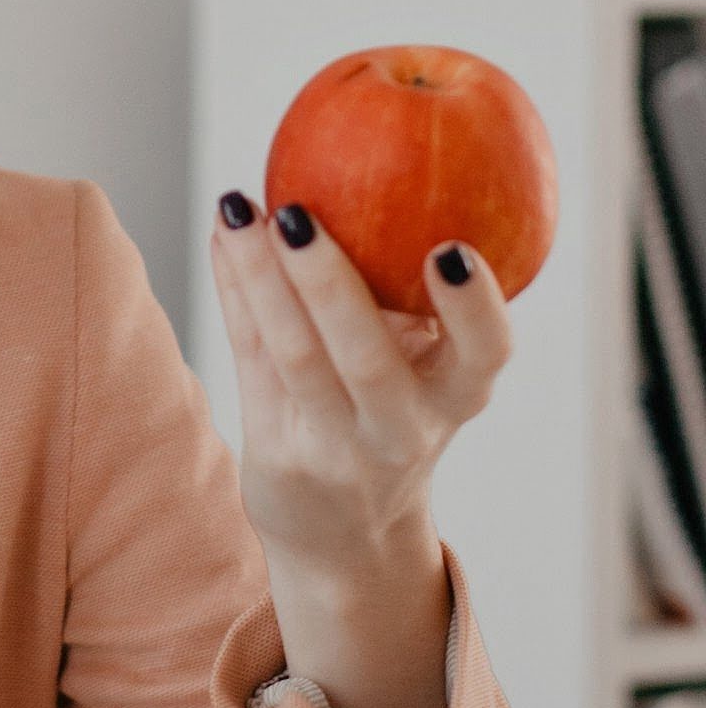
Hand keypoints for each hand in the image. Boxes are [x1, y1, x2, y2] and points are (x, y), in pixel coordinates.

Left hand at [206, 191, 510, 707]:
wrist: (348, 539)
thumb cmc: (391, 418)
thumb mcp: (427, 373)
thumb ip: (407, 299)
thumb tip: (369, 168)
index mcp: (457, 397)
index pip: (485, 354)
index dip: (473, 308)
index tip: (451, 249)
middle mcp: (402, 430)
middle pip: (364, 358)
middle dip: (328, 283)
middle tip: (296, 212)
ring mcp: (337, 450)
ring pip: (292, 357)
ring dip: (260, 278)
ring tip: (237, 211)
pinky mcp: (278, 454)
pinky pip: (252, 360)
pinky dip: (236, 293)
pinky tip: (222, 239)